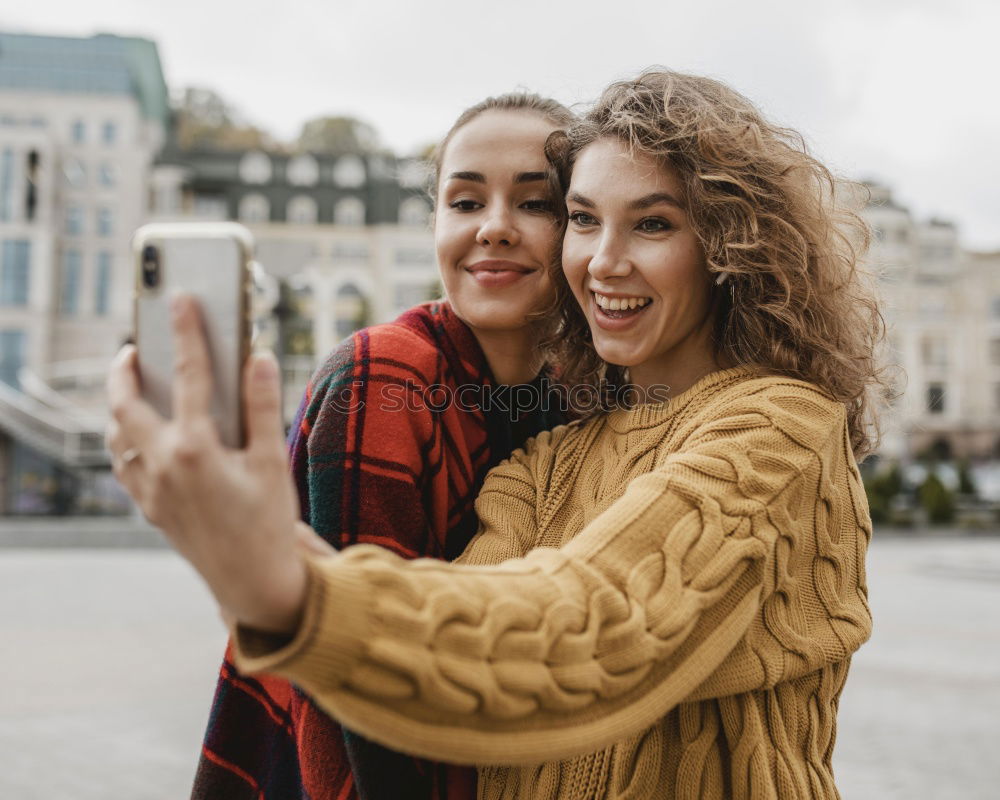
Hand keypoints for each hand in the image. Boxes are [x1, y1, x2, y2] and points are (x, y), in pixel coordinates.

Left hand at [106, 293, 308, 635]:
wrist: (253, 583)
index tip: (181, 299)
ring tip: (135, 386)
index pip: (187, 375)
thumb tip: (258, 358)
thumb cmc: (268, 524)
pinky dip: (125, 439)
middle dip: (123, 369)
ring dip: (120, 405)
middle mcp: (162, 465)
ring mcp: (150, 489)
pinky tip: (143, 434)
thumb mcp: (273, 462)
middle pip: (125, 403)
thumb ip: (263, 407)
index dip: (186, 332)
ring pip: (116, 435)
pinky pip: (123, 463)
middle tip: (133, 346)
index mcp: (196, 449)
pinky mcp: (150, 507)